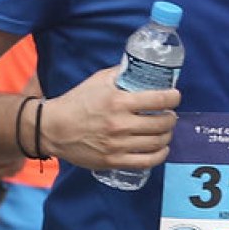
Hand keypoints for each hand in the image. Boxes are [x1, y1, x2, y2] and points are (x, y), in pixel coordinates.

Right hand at [38, 64, 179, 171]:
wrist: (53, 128)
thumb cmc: (75, 102)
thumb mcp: (97, 80)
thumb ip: (119, 73)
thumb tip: (139, 68)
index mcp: (118, 101)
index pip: (159, 99)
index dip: (174, 98)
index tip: (175, 97)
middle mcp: (120, 124)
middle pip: (162, 123)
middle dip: (171, 118)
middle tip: (169, 115)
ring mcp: (118, 145)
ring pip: (157, 142)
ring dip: (167, 135)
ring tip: (164, 131)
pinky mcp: (113, 160)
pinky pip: (147, 161)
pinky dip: (160, 155)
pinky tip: (161, 149)